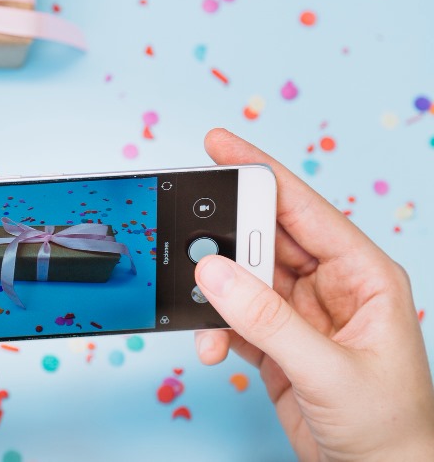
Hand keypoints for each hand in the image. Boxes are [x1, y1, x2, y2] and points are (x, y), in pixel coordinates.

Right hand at [194, 129, 433, 459]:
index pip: (304, 208)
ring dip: (215, 293)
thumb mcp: (328, 370)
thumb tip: (214, 272)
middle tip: (187, 234)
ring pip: (242, 277)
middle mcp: (330, 285)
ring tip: (199, 306)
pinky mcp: (275, 341)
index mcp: (363, 274)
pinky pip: (232, 316)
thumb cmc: (388, 429)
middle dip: (225, 237)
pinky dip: (213, 327)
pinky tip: (212, 345)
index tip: (219, 147)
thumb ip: (267, 319)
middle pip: (265, 237)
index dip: (260, 171)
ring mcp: (299, 313)